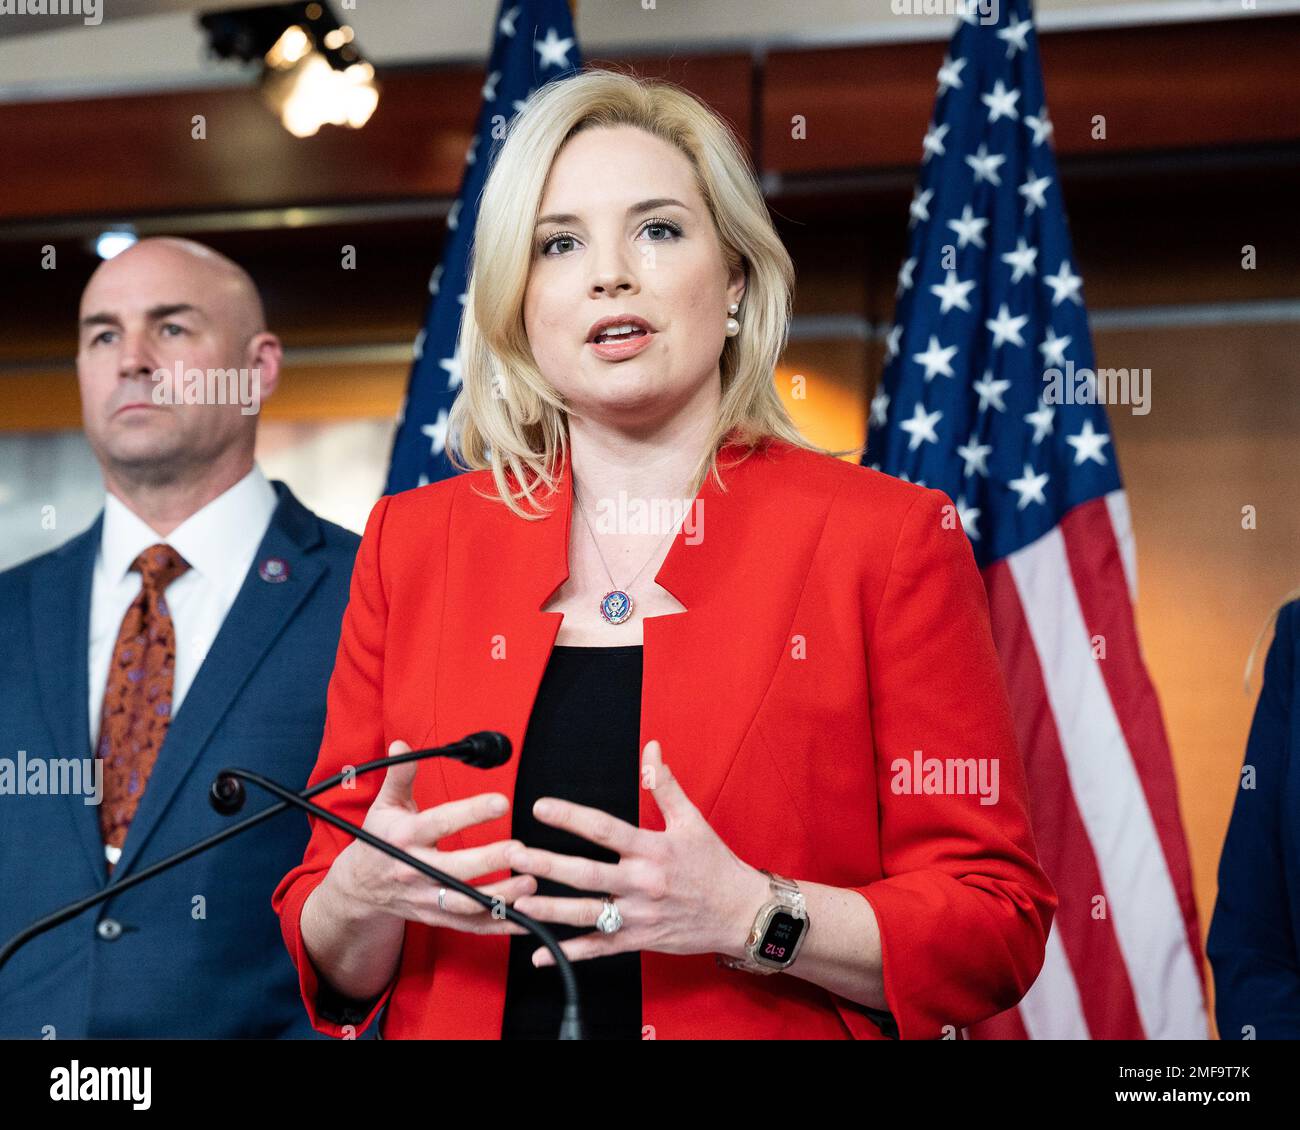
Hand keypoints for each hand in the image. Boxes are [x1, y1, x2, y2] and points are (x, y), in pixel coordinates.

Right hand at [334, 740, 535, 935]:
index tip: (502, 801)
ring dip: (499, 896)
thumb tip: (402, 743)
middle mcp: (414, 871)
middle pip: (454, 869)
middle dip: (489, 860)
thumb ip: (400, 775)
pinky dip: (498, 925)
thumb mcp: (385, 805)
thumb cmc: (380, 839)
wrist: (359, 887)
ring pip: (465, 903)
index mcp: (405, 838)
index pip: (440, 823)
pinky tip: (526, 917)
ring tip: (531, 884)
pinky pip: (470, 926)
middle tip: (522, 849)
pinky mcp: (436, 918)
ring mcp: (425, 898)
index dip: (471, 812)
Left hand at [505, 739, 768, 966]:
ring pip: (587, 914)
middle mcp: (642, 883)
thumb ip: (665, 786)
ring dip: (550, 910)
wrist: (741, 912)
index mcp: (653, 849)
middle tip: (514, 855)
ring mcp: (639, 915)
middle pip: (587, 874)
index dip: (571, 816)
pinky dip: (569, 954)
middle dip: (547, 864)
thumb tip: (651, 749)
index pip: (605, 829)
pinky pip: (599, 948)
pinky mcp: (639, 940)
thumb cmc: (715, 865)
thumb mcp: (692, 821)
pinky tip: (539, 954)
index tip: (541, 807)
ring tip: (518, 901)